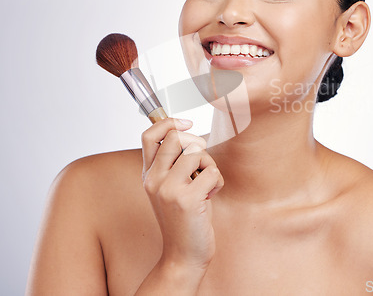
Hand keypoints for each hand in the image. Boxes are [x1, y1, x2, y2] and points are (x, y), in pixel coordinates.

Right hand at [141, 118, 223, 273]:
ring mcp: (168, 189)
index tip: (186, 123)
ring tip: (205, 184)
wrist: (184, 254)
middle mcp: (154, 179)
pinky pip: (212, 172)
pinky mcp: (186, 199)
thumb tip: (185, 131)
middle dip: (198, 145)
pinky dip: (218, 182)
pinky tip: (209, 196)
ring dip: (209, 166)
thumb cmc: (184, 218)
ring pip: (198, 153)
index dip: (169, 122)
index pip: (150, 135)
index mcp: (149, 174)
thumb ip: (173, 163)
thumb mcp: (171, 187)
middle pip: (178, 138)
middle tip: (202, 165)